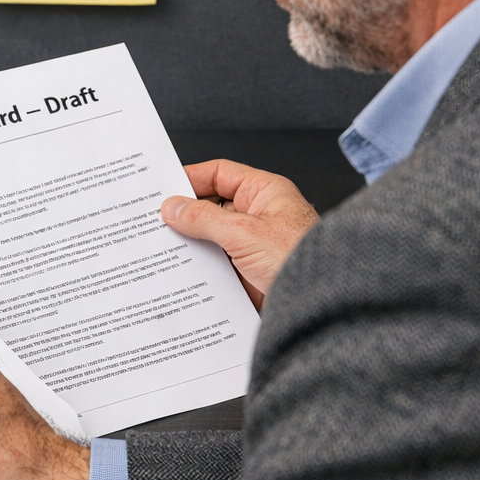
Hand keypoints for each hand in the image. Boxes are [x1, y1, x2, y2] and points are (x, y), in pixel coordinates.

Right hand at [160, 159, 318, 310]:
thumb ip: (205, 218)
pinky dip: (199, 268)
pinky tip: (182, 272)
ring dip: (191, 244)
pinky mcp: (250, 272)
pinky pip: (217, 264)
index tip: (162, 189)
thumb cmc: (301, 261)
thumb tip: (175, 208)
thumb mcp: (244, 233)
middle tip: (156, 221)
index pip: (219, 173)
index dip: (189, 178)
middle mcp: (259, 216)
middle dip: (185, 214)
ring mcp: (254, 245)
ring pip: (212, 237)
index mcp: (265, 193)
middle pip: (212, 206)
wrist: (323, 306)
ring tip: (164, 247)